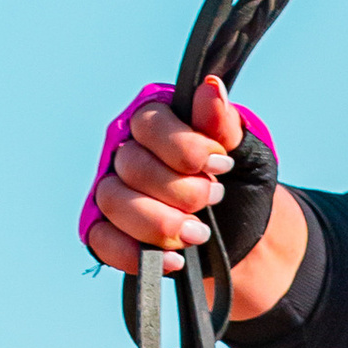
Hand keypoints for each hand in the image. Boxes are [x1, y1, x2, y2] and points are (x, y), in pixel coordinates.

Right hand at [82, 75, 308, 321]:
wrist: (244, 236)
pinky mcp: (106, 232)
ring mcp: (112, 191)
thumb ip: (225, 125)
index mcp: (155, 121)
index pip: (150, 124)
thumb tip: (210, 88)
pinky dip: (136, 254)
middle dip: (181, 191)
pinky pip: (101, 240)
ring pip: (114, 201)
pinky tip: (175, 260)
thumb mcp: (246, 153)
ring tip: (198, 234)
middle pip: (132, 166)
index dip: (185, 149)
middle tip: (214, 199)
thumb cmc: (241, 186)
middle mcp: (125, 151)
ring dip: (160, 224)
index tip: (221, 167)